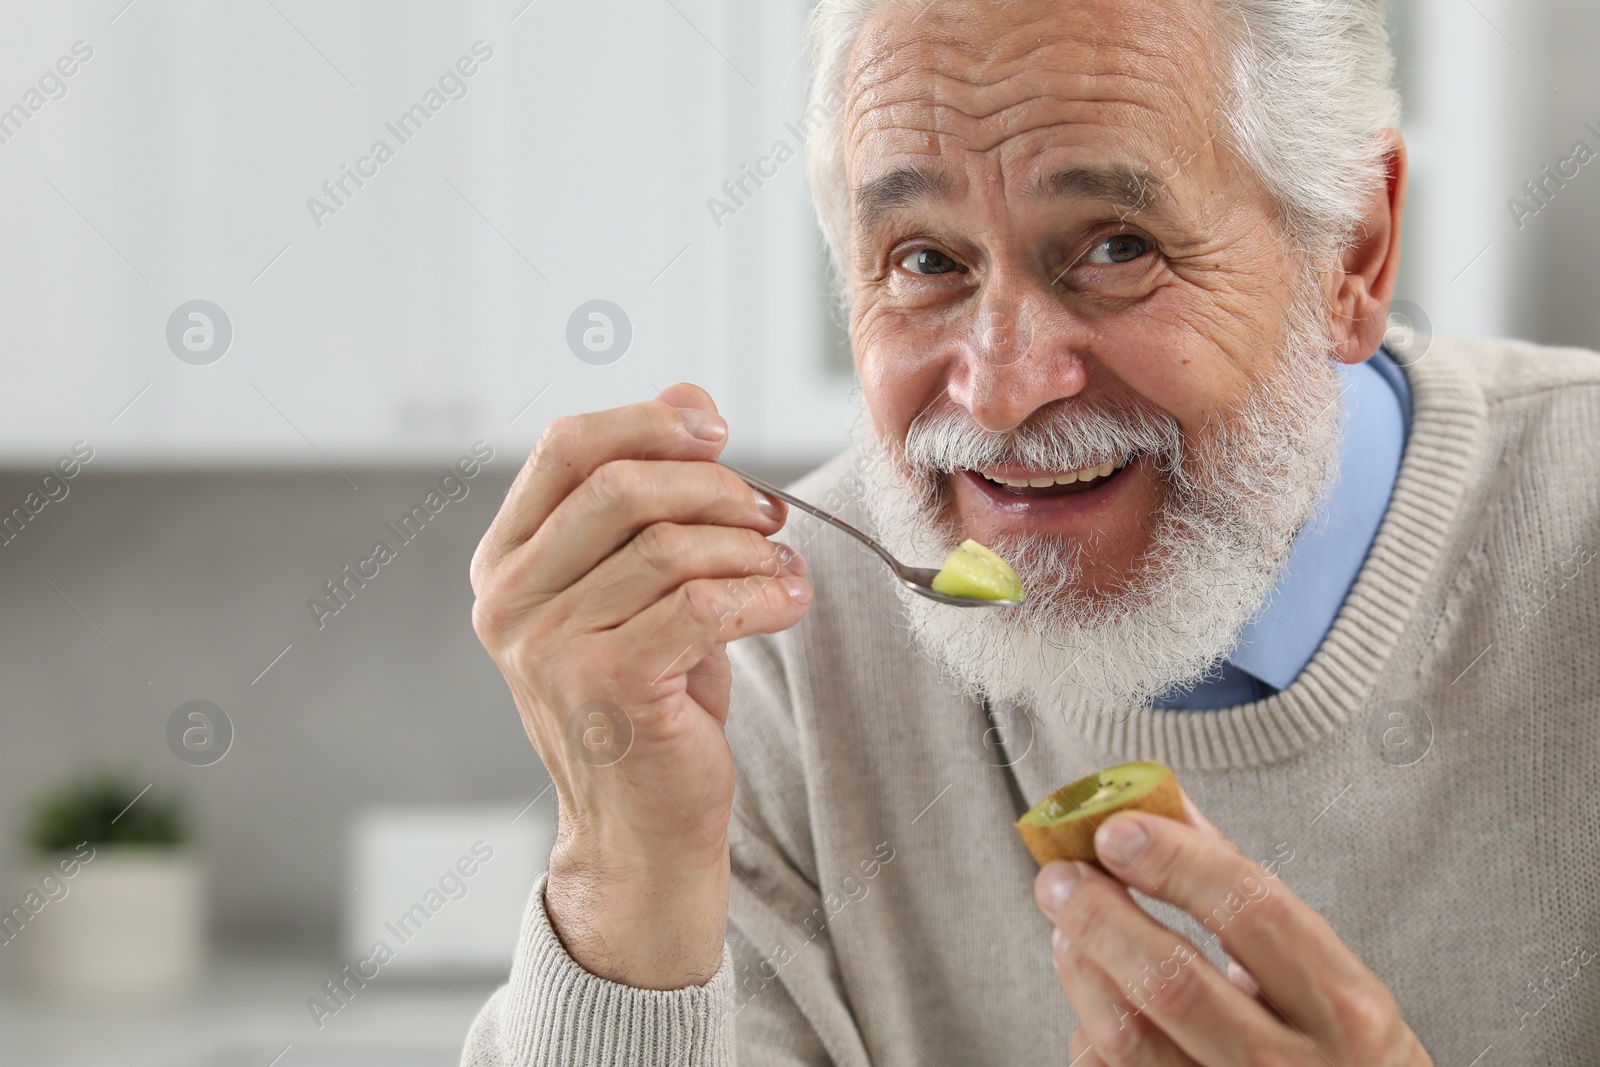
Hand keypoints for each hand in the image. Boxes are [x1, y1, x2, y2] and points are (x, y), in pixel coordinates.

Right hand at [469, 383, 811, 986]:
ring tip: (781, 569)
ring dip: (749, 549)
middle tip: (768, 514)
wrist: (642, 828)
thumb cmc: (648, 699)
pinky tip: (787, 602)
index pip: (564, 447)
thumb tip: (690, 398)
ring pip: (673, 545)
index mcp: (505, 562)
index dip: (646, 421)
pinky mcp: (608, 684)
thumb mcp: (640, 587)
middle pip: (622, 485)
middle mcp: (511, 601)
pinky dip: (765, 593)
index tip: (716, 430)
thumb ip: (652, 497)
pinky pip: (706, 602)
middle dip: (715, 488)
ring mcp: (550, 645)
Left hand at [1032, 794, 1432, 1065]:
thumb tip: (1165, 809)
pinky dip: (1090, 1033)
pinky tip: (1094, 1002)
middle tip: (1061, 876)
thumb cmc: (1340, 1052)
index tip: (1116, 829)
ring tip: (1066, 929)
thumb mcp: (1326, 974)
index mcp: (1344, 1007)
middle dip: (1100, 915)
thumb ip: (1242, 890)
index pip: (1251, 910)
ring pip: (1129, 1038)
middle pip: (1172, 982)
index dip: (1174, 861)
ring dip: (1082, 968)